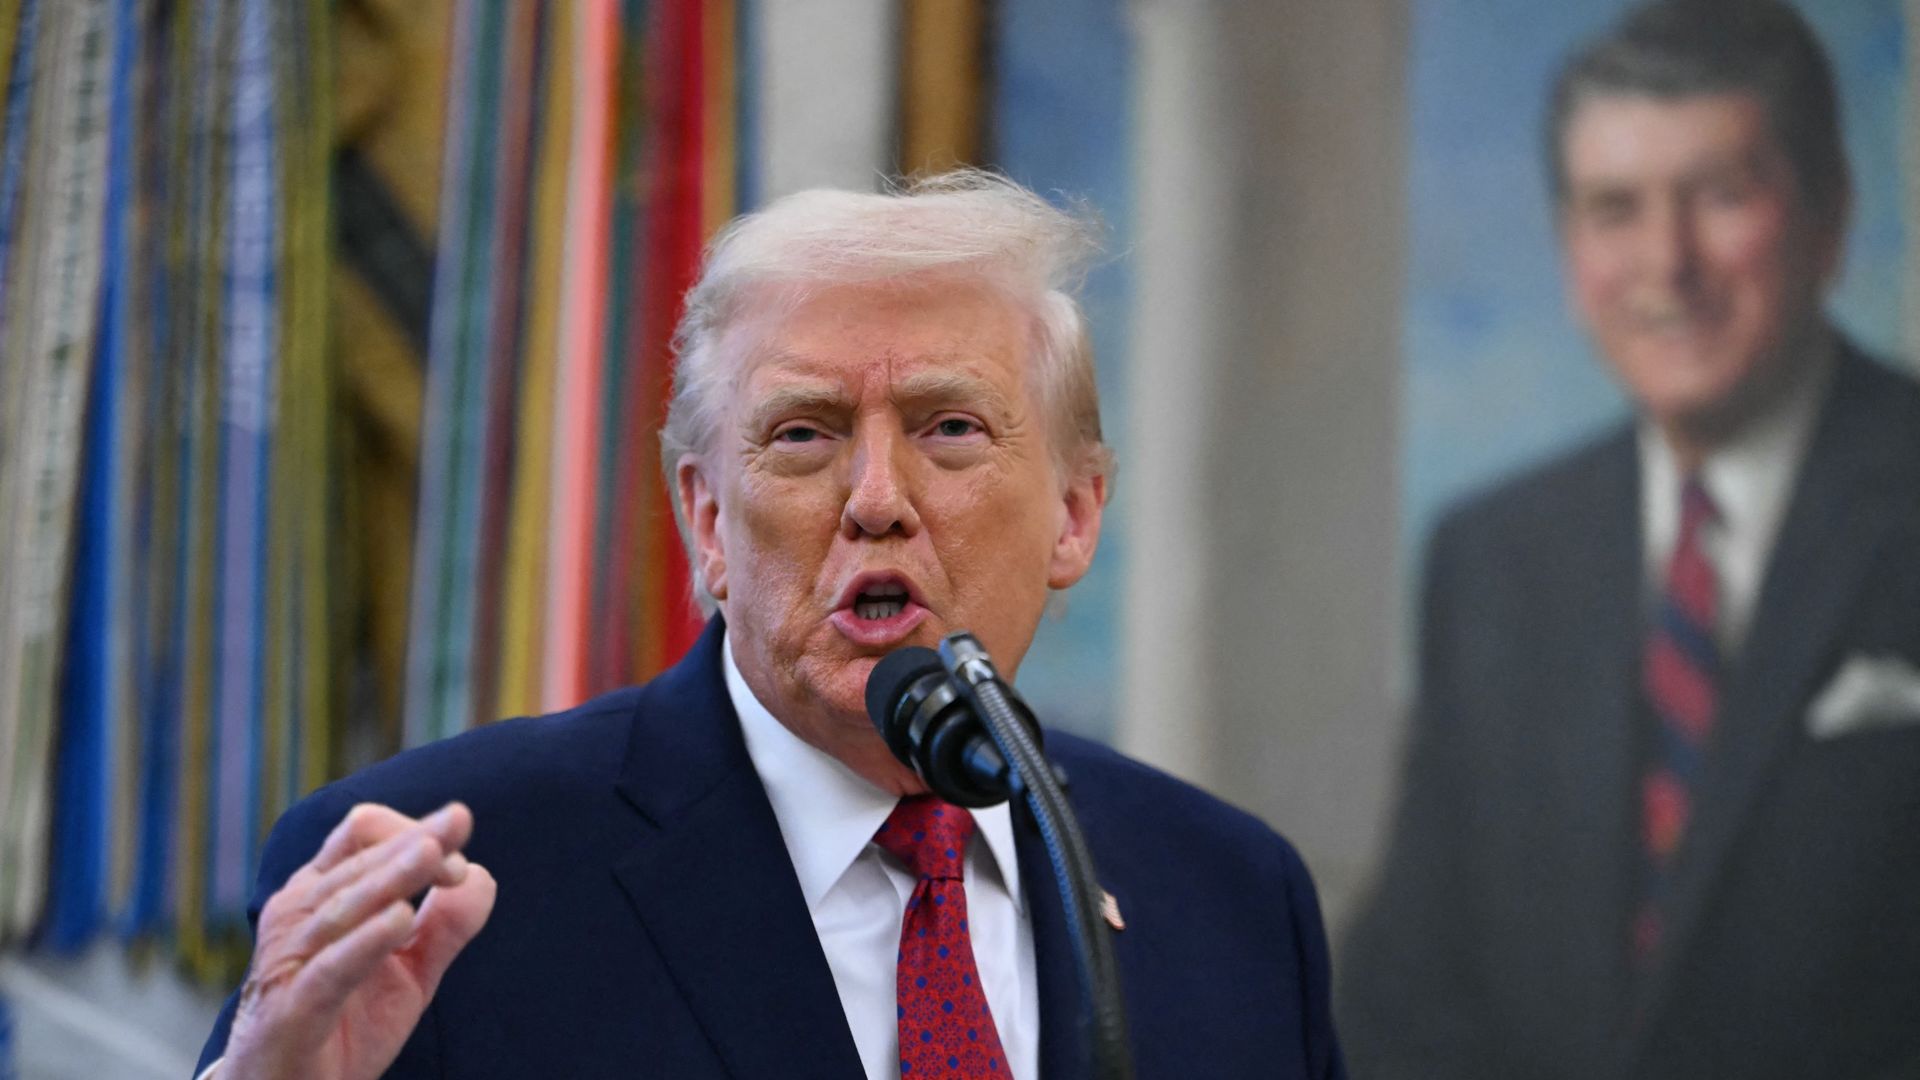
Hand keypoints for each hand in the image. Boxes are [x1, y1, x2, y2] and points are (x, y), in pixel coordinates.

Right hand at [222, 802, 496, 1079]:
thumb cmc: (345, 1023)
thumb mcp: (410, 972)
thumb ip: (445, 926)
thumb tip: (480, 875)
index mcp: (322, 894)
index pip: (364, 833)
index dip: (415, 832)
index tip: (459, 862)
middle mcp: (298, 915)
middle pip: (358, 859)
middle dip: (414, 845)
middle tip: (458, 832)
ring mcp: (289, 960)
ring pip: (344, 904)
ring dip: (392, 876)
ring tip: (432, 854)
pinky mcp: (291, 1009)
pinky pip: (330, 968)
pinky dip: (365, 942)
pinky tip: (400, 919)